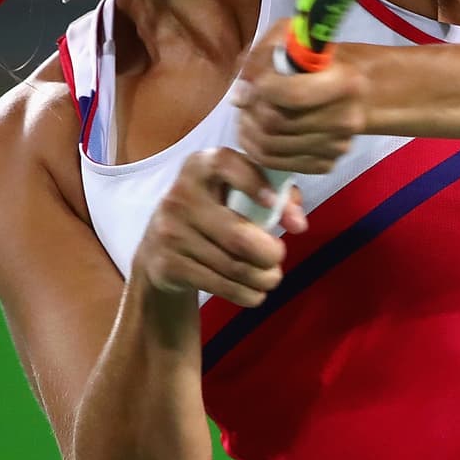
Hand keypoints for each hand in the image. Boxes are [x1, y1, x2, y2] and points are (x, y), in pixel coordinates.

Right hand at [133, 148, 306, 307]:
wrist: (160, 247)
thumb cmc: (216, 213)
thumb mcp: (238, 192)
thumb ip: (277, 195)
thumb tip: (298, 224)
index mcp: (199, 166)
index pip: (226, 164)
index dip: (254, 182)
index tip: (274, 205)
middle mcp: (180, 196)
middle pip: (238, 236)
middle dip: (270, 254)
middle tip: (278, 256)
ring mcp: (169, 232)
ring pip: (234, 266)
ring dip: (263, 278)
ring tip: (271, 277)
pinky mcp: (167, 265)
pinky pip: (220, 286)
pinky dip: (247, 294)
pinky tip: (255, 293)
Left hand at [233, 19, 367, 174]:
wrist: (356, 91)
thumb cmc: (319, 60)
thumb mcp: (293, 37)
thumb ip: (261, 56)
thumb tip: (241, 93)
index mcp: (345, 82)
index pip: (292, 94)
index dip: (261, 89)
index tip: (253, 83)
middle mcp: (345, 118)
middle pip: (275, 123)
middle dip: (251, 111)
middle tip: (245, 101)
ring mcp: (337, 146)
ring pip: (271, 146)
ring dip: (249, 130)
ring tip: (247, 115)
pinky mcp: (327, 164)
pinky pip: (278, 164)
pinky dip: (258, 150)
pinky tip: (256, 133)